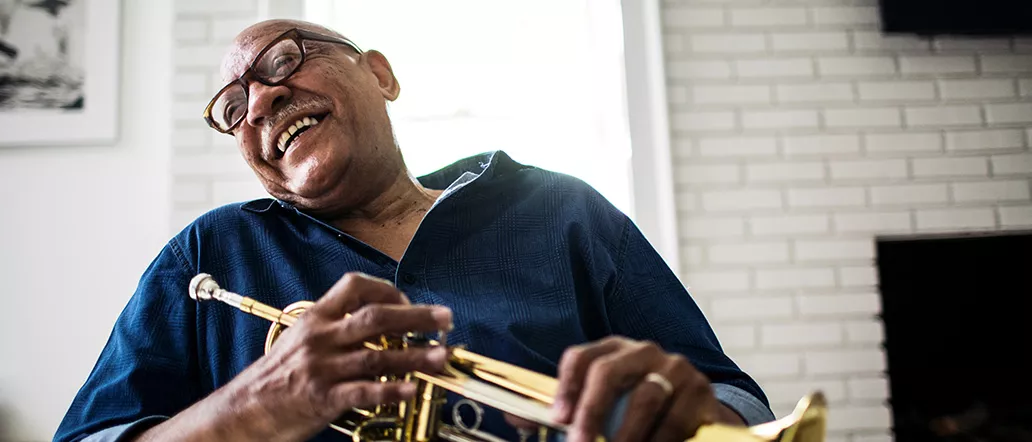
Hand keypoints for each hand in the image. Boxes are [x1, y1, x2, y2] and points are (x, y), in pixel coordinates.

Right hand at [220, 272, 452, 440]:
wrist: (243, 411)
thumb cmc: (277, 377)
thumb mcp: (301, 340)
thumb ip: (335, 329)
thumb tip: (380, 323)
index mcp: (316, 318)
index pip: (355, 286)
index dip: (388, 290)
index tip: (410, 302)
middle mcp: (320, 338)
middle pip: (376, 317)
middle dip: (417, 317)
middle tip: (445, 319)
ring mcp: (322, 368)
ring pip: (377, 355)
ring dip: (415, 355)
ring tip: (441, 356)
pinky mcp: (322, 398)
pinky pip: (363, 391)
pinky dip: (391, 390)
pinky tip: (412, 389)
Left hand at [552, 336, 736, 441]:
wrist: (696, 412)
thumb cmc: (637, 407)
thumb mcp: (604, 404)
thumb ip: (565, 411)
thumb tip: (517, 419)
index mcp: (613, 350)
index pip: (581, 357)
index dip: (566, 387)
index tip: (558, 419)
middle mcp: (643, 351)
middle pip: (609, 372)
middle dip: (591, 411)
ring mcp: (675, 367)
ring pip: (645, 398)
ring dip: (626, 434)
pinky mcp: (701, 390)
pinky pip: (676, 419)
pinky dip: (659, 441)